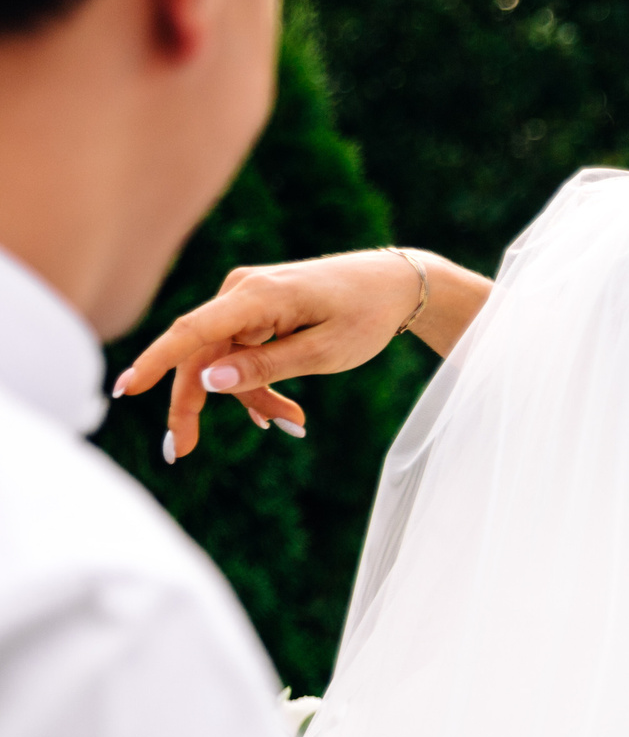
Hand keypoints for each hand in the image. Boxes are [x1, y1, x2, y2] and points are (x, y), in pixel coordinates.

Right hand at [116, 250, 438, 457]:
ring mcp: (245, 297)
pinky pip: (238, 351)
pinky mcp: (253, 308)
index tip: (126, 389)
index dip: (156, 362)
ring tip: (293, 421)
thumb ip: (267, 367)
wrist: (394, 285)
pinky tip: (276, 410)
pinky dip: (254, 381)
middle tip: (182, 451)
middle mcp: (242, 290)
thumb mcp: (325, 353)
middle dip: (196, 404)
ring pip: (222, 359)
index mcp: (260, 297)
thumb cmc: (366, 316)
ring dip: (248, 396)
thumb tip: (207, 382)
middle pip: (200, 355)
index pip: (194, 332)